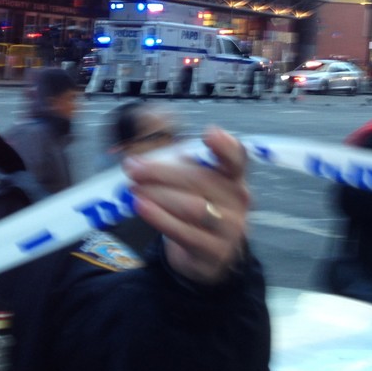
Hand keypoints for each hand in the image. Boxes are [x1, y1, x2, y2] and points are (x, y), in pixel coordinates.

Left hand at [123, 127, 249, 284]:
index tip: (210, 134)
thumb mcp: (184, 176)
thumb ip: (168, 149)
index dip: (225, 146)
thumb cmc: (193, 204)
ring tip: (134, 188)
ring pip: (192, 207)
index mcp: (233, 175)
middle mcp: (237, 199)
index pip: (236, 157)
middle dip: (163, 172)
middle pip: (201, 180)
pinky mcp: (214, 251)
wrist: (204, 252)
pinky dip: (160, 218)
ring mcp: (230, 227)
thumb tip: (145, 118)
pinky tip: (141, 207)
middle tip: (134, 168)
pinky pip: (185, 232)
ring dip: (159, 195)